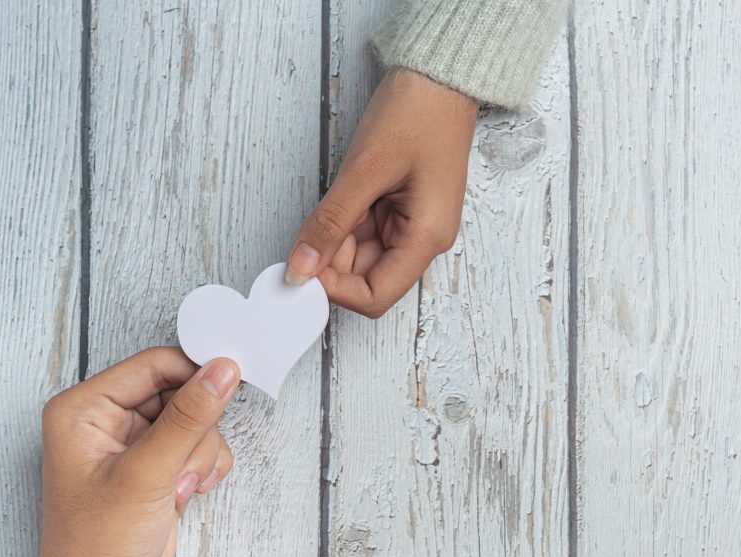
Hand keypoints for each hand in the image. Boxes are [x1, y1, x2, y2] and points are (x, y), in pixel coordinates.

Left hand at [28, 348, 239, 556]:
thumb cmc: (97, 549)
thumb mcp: (147, 475)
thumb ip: (189, 418)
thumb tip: (222, 370)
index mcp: (83, 409)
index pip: (154, 365)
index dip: (194, 375)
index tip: (229, 385)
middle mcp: (107, 420)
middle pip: (180, 390)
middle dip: (196, 429)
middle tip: (185, 464)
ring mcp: (135, 444)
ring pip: (196, 419)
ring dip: (201, 453)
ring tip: (179, 488)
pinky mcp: (158, 467)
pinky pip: (200, 444)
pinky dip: (205, 466)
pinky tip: (187, 493)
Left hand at [284, 68, 477, 317]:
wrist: (440, 77)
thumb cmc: (417, 114)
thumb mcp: (365, 170)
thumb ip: (331, 223)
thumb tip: (300, 268)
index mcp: (427, 237)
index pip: (376, 296)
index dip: (336, 290)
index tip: (302, 268)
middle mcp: (423, 239)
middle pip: (366, 277)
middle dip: (331, 261)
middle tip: (306, 228)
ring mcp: (413, 226)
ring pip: (360, 255)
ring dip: (336, 238)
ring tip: (335, 196)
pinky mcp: (400, 211)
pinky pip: (364, 232)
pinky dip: (344, 223)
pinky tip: (343, 195)